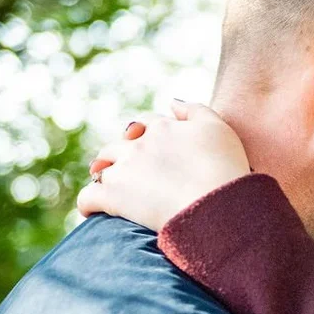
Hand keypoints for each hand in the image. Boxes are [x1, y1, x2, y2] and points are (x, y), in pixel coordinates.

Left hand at [77, 101, 250, 230]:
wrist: (217, 207)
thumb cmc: (225, 169)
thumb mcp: (219, 128)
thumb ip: (195, 110)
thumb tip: (172, 102)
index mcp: (162, 127)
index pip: (147, 124)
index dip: (150, 135)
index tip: (156, 150)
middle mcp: (138, 145)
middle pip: (118, 145)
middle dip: (121, 155)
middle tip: (132, 174)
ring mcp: (123, 170)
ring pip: (101, 168)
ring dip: (105, 177)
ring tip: (113, 191)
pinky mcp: (113, 198)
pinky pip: (88, 197)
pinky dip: (88, 203)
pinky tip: (93, 211)